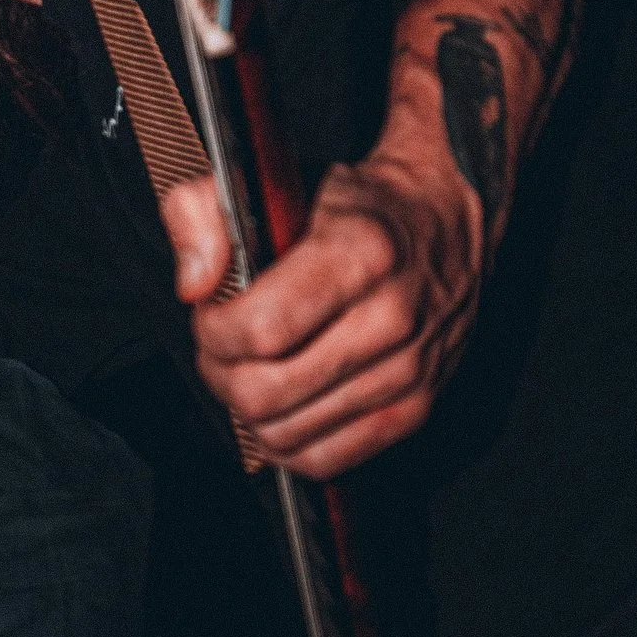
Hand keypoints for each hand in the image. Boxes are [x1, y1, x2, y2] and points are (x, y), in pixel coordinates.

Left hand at [162, 157, 482, 479]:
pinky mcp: (416, 409)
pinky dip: (287, 443)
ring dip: (249, 411)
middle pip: (267, 391)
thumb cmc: (352, 205)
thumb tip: (193, 286)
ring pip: (288, 433)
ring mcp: (410, 369)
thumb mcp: (271, 178)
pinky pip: (326, 459)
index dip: (214, 331)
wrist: (442, 220)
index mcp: (360, 250)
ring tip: (250, 370)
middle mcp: (393, 315)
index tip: (211, 313)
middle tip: (222, 347)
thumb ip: (204, 211)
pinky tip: (280, 406)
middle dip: (222, 373)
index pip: (262, 328)